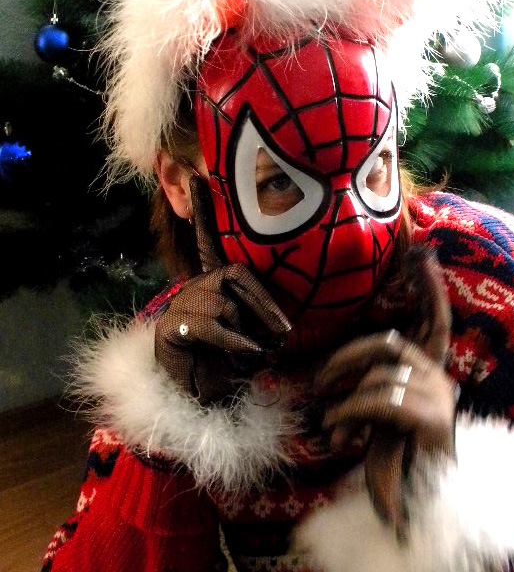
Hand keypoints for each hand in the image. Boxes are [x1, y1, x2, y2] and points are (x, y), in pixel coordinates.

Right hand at [155, 174, 290, 404]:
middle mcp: (193, 287)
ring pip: (226, 305)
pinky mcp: (170, 329)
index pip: (207, 240)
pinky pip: (214, 326)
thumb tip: (286, 329)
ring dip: (248, 335)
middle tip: (284, 333)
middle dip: (264, 305)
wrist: (202, 396)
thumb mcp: (256, 334)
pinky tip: (247, 356)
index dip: (202, 210)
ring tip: (251, 356)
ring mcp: (179, 306)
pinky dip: (238, 344)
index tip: (197, 175)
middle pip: (234, 274)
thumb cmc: (232, 362)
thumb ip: (267, 320)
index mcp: (212, 282)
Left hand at [314, 246, 455, 539]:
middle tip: (319, 385)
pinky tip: (340, 438)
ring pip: (378, 379)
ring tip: (333, 429)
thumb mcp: (381, 415)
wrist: (423, 503)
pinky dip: (350, 416)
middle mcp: (440, 379)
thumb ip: (371, 386)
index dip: (431, 289)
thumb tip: (330, 373)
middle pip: (387, 344)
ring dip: (345, 404)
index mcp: (431, 372)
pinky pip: (380, 401)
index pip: (436, 321)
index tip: (425, 254)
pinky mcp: (432, 421)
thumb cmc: (397, 456)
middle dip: (346, 358)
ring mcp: (440, 399)